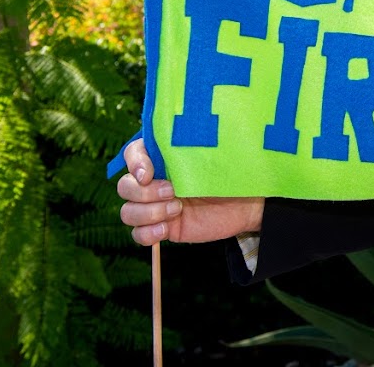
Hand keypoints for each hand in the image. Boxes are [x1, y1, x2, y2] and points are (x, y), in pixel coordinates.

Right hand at [117, 138, 264, 245]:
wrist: (248, 201)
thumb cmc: (230, 172)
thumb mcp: (211, 154)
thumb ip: (186, 148)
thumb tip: (174, 138)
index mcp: (163, 157)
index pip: (133, 153)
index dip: (134, 163)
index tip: (148, 173)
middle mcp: (155, 181)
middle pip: (125, 186)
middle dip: (144, 192)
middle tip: (173, 191)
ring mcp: (156, 205)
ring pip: (128, 212)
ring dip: (148, 213)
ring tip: (177, 209)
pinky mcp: (163, 226)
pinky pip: (138, 234)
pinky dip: (148, 233)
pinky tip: (167, 229)